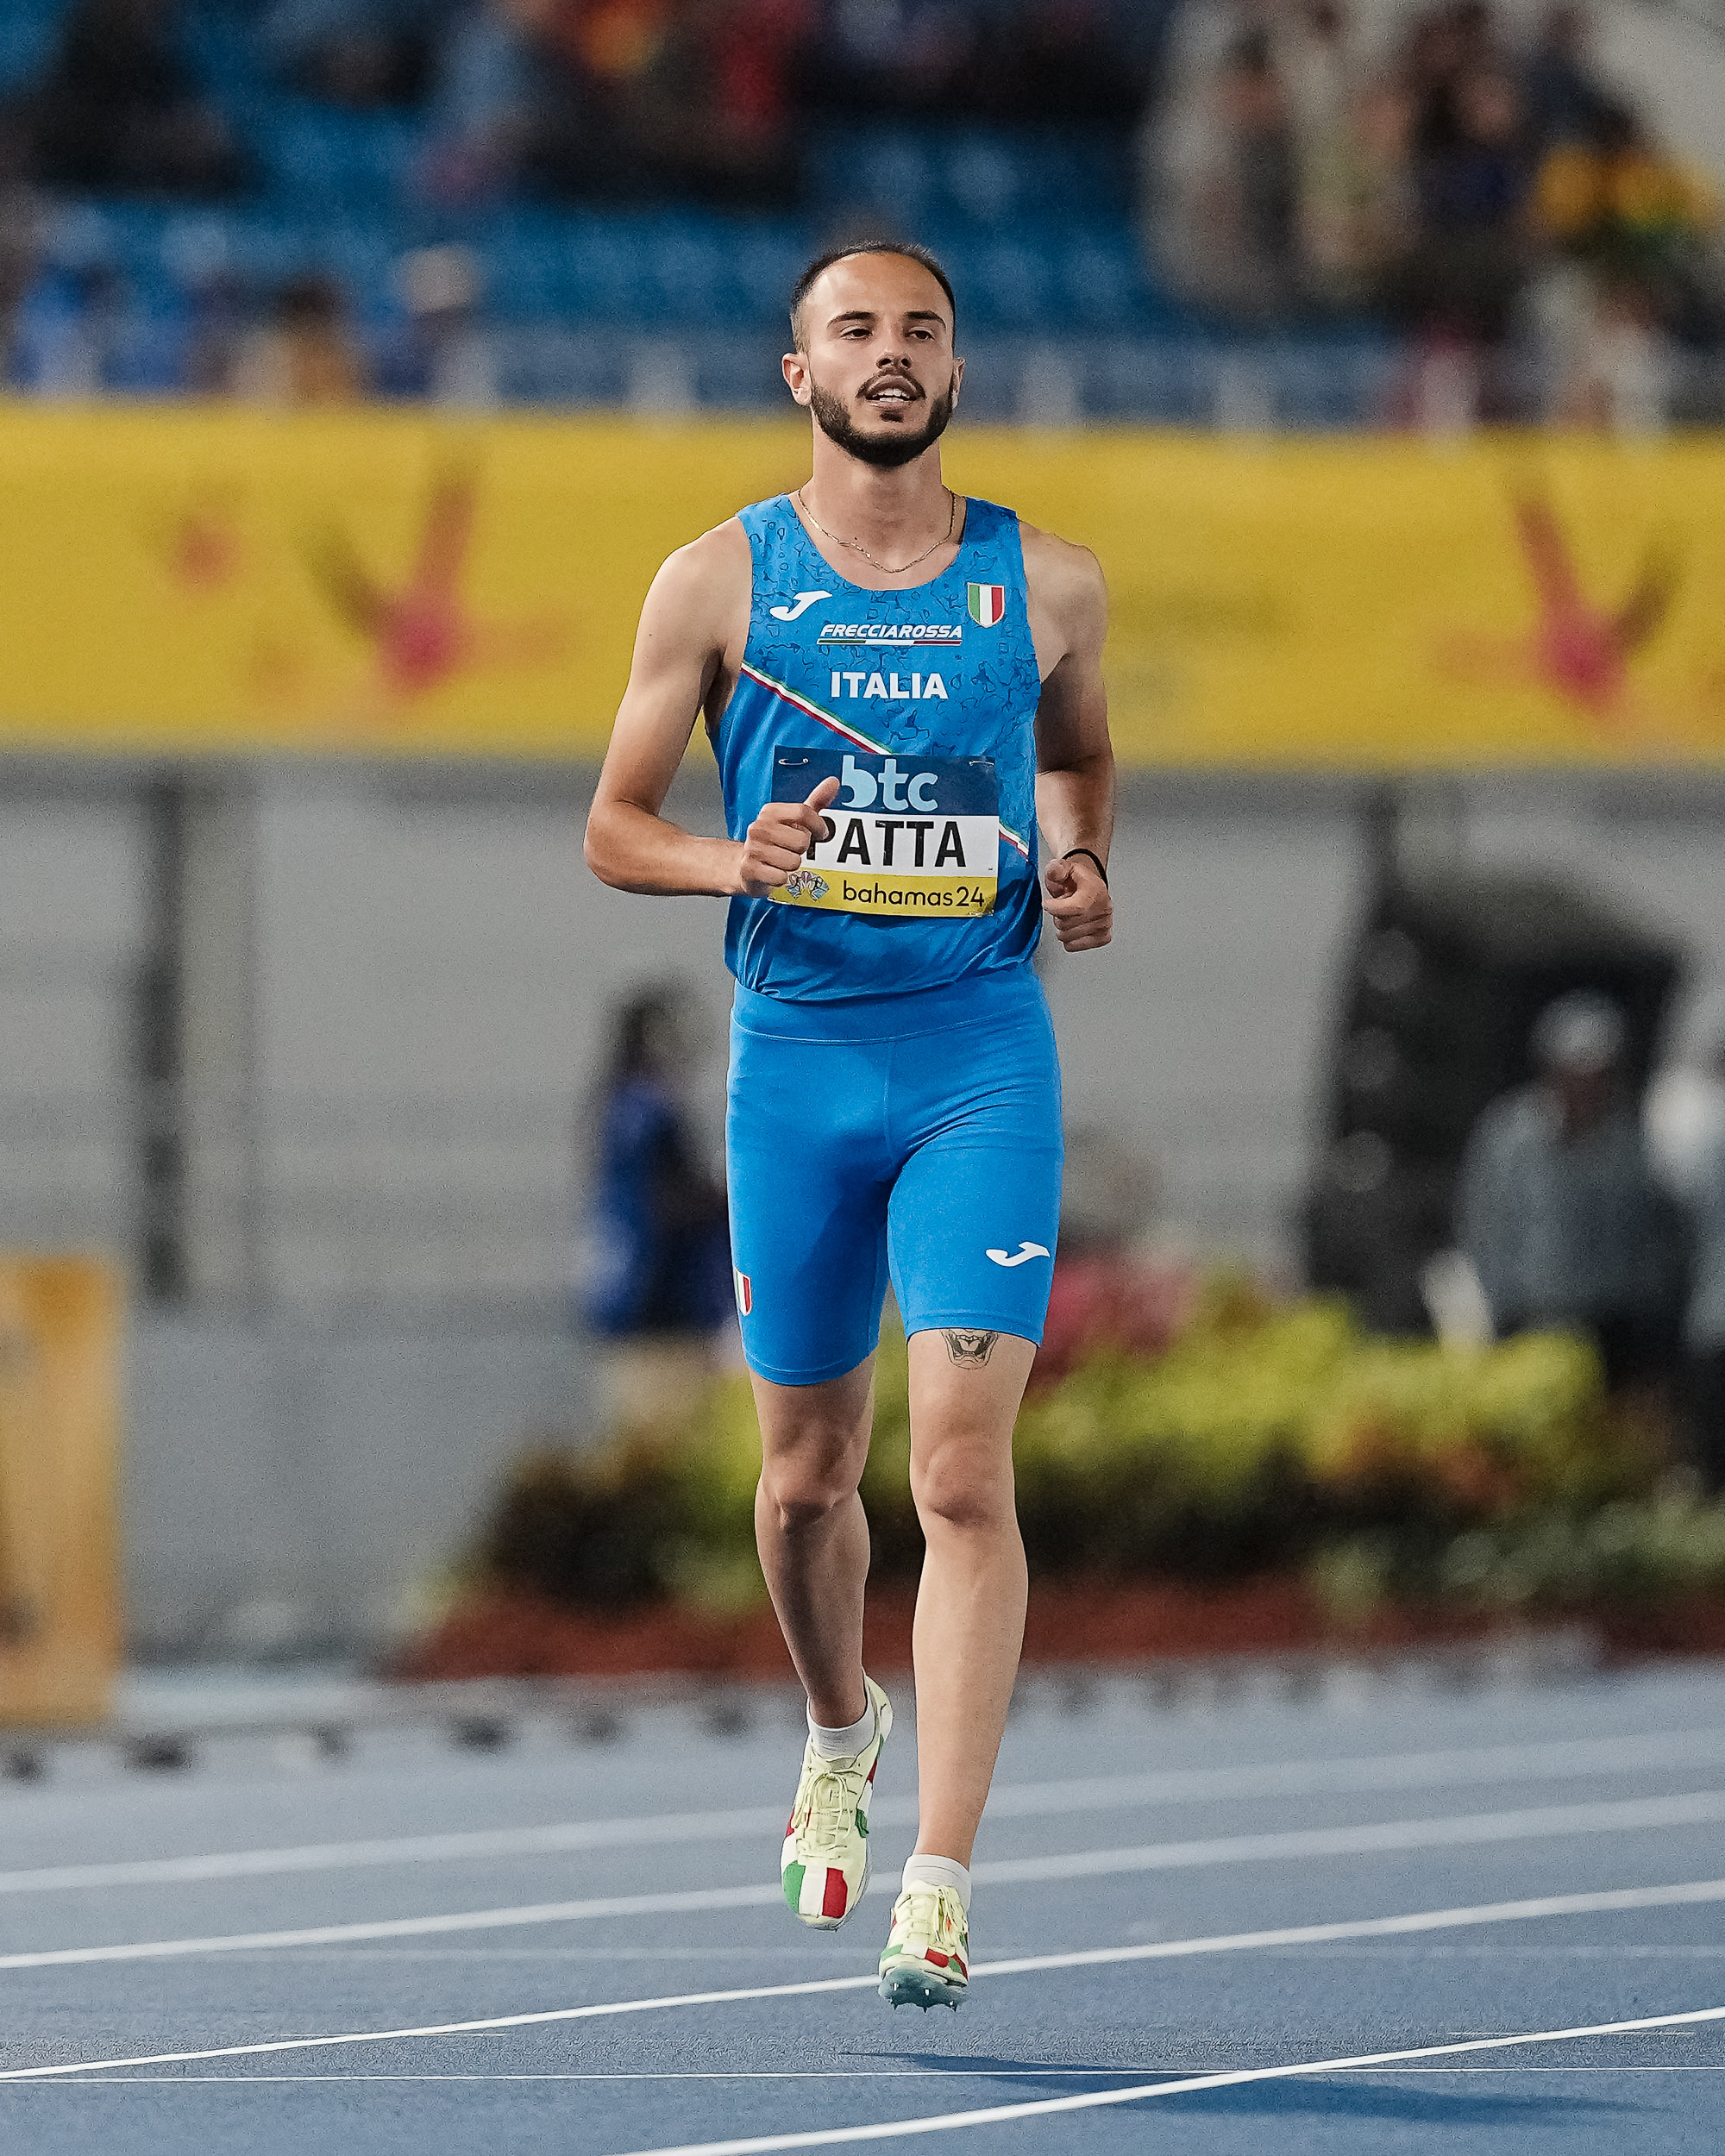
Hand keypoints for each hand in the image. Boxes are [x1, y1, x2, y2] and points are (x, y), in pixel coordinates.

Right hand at [737, 776, 840, 896]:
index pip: (803, 812)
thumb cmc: (774, 842)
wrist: (744, 865)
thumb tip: (833, 782)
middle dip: (801, 850)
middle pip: (802, 840)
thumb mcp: (794, 820)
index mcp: (770, 812)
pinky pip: (781, 877)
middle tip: (789, 849)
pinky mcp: (750, 869)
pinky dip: (781, 879)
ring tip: (780, 861)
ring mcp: (753, 848)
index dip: (817, 825)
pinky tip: (772, 872)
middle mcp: (759, 828)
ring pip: (794, 862)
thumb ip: (815, 801)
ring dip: (791, 866)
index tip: (820, 833)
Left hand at [1043, 851, 1110, 951]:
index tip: (1048, 904)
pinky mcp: (1102, 938)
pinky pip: (1072, 946)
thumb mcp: (1062, 867)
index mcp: (1096, 890)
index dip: (1056, 908)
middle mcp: (1104, 908)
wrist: (1088, 887)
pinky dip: (1068, 938)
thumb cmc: (1074, 880)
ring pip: (1067, 937)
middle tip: (1064, 905)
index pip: (1076, 908)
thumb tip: (1056, 872)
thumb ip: (1056, 868)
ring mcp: (1104, 925)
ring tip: (1070, 915)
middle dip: (1057, 916)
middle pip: (1066, 924)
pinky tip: (1073, 926)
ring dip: (1062, 927)